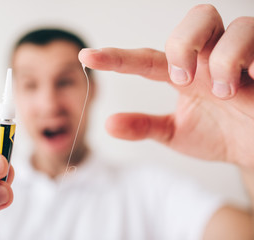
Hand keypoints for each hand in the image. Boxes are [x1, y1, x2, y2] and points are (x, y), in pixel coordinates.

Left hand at [79, 4, 253, 167]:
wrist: (252, 151)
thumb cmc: (216, 135)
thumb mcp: (174, 134)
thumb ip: (144, 126)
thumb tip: (109, 124)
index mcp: (186, 73)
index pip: (148, 58)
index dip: (117, 57)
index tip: (87, 56)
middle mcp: (212, 59)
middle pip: (199, 17)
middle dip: (184, 43)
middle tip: (181, 79)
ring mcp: (244, 60)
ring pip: (237, 26)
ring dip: (222, 58)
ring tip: (221, 92)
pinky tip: (248, 83)